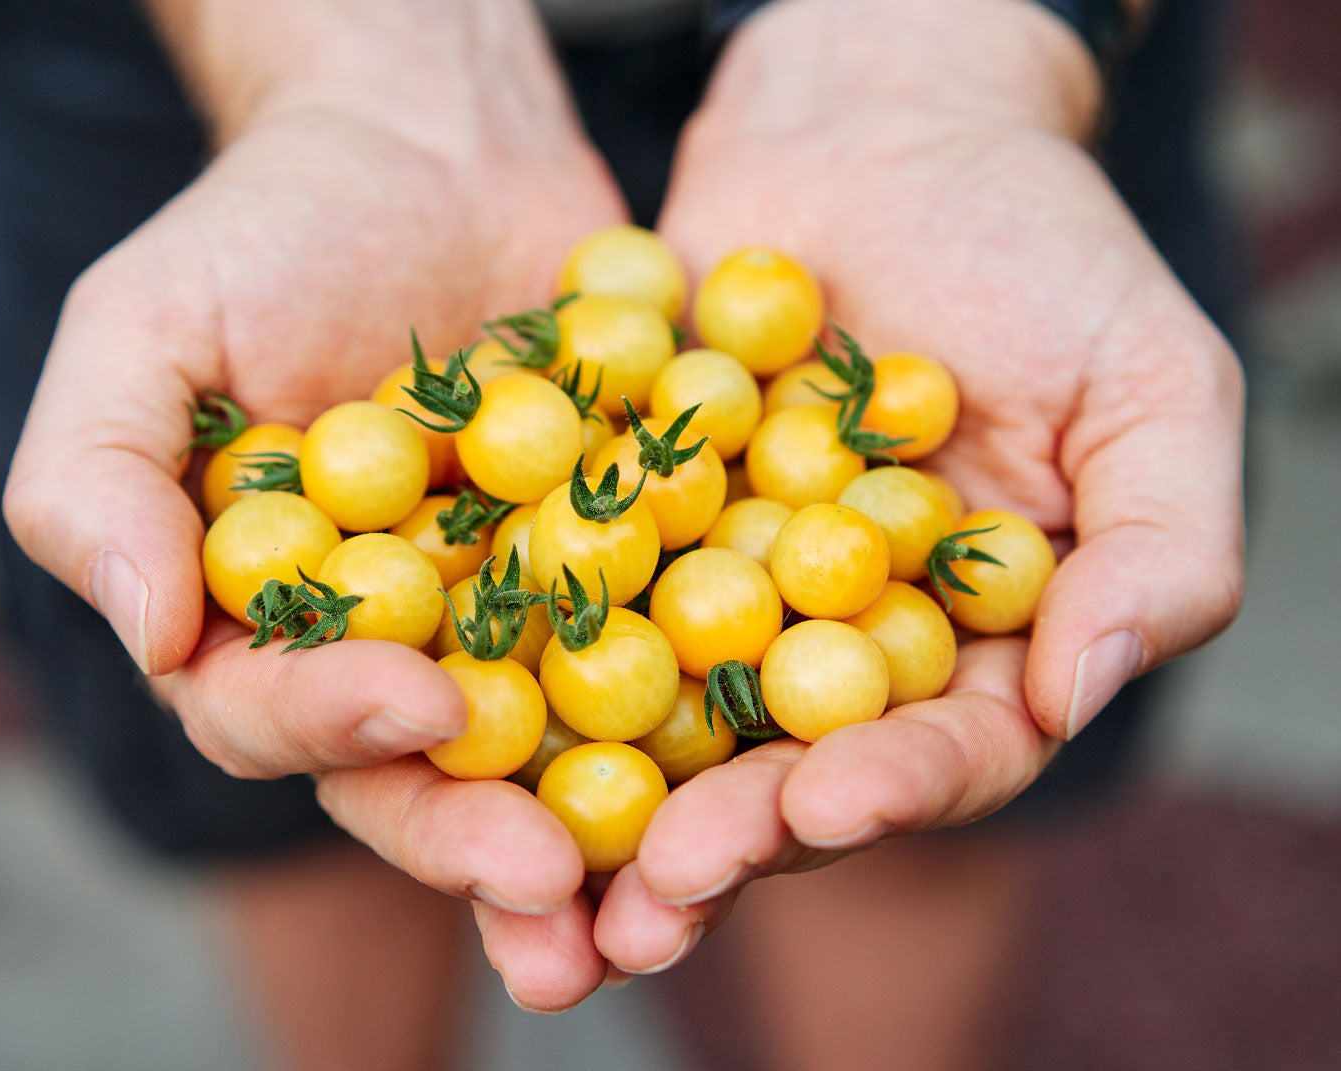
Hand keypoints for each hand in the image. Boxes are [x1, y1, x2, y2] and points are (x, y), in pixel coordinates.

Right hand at [3, 0, 627, 999]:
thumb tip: (150, 637)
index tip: (418, 700)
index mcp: (267, 631)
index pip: (281, 716)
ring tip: (671, 897)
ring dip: (613, 837)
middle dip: (486, 845)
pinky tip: (780, 751)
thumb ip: (99, 482)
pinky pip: (673, 646)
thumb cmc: (268, 232)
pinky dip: (717, 704)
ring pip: (559, 754)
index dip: (339, 723)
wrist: (435, 147)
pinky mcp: (626, 574)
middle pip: (430, 777)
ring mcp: (517, 622)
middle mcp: (395, 651)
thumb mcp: (143, 330)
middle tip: (556, 895)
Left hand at [592, 0, 1244, 975]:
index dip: (887, 791)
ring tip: (544, 864)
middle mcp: (829, 645)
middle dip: (724, 834)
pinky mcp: (614, 526)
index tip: (824, 804)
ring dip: (602, 798)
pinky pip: (563, 593)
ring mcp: (713, 592)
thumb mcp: (1149, 383)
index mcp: (964, 650)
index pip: (937, 753)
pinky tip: (456, 701)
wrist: (876, 126)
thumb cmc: (1039, 245)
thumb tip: (1079, 692)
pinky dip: (517, 645)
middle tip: (656, 891)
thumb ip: (1159, 548)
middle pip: (780, 770)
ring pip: (656, 717)